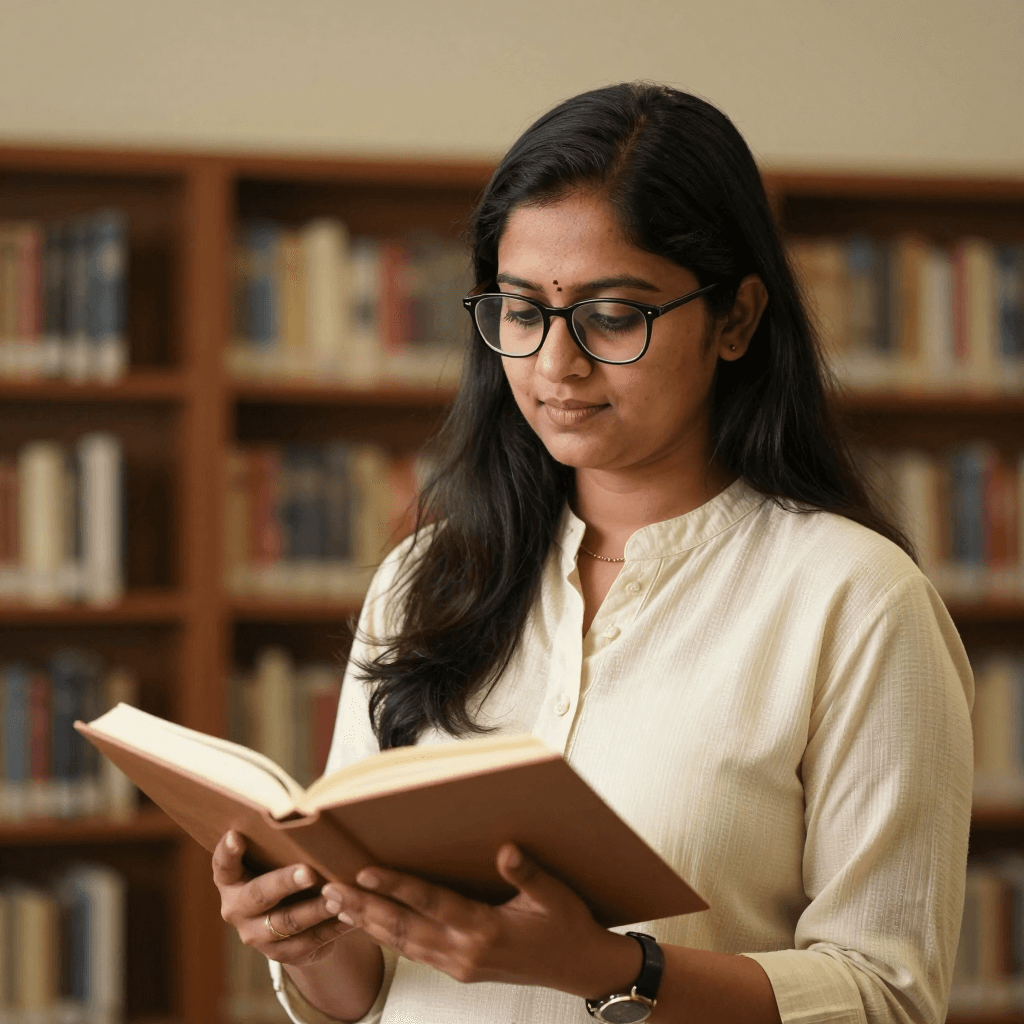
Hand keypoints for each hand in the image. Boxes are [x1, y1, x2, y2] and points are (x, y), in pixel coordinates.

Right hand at [213, 831, 354, 965]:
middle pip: (259, 895)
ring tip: (338, 898)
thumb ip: (280, 846)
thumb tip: (312, 817)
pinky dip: (331, 929)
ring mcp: (256, 935)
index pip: (223, 865)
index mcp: (231, 881)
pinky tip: (350, 917)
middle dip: (285, 883)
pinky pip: (308, 943)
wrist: (290, 921)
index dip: (228, 851)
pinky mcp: (279, 954)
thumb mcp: (275, 860)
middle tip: (308, 872)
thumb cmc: (283, 871)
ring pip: (286, 922)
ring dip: (315, 910)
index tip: (236, 834)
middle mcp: (236, 909)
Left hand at [320, 843, 639, 995]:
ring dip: (367, 924)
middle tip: (328, 889)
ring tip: (336, 905)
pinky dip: (388, 939)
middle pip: (403, 928)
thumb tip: (506, 850)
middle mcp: (465, 952)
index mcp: (485, 930)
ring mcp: (460, 965)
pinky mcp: (461, 970)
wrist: (581, 968)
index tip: (364, 870)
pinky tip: (370, 926)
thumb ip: (527, 874)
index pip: (430, 903)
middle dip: (363, 907)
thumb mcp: (555, 895)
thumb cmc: (568, 926)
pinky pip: (416, 953)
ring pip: (403, 944)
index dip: (395, 885)